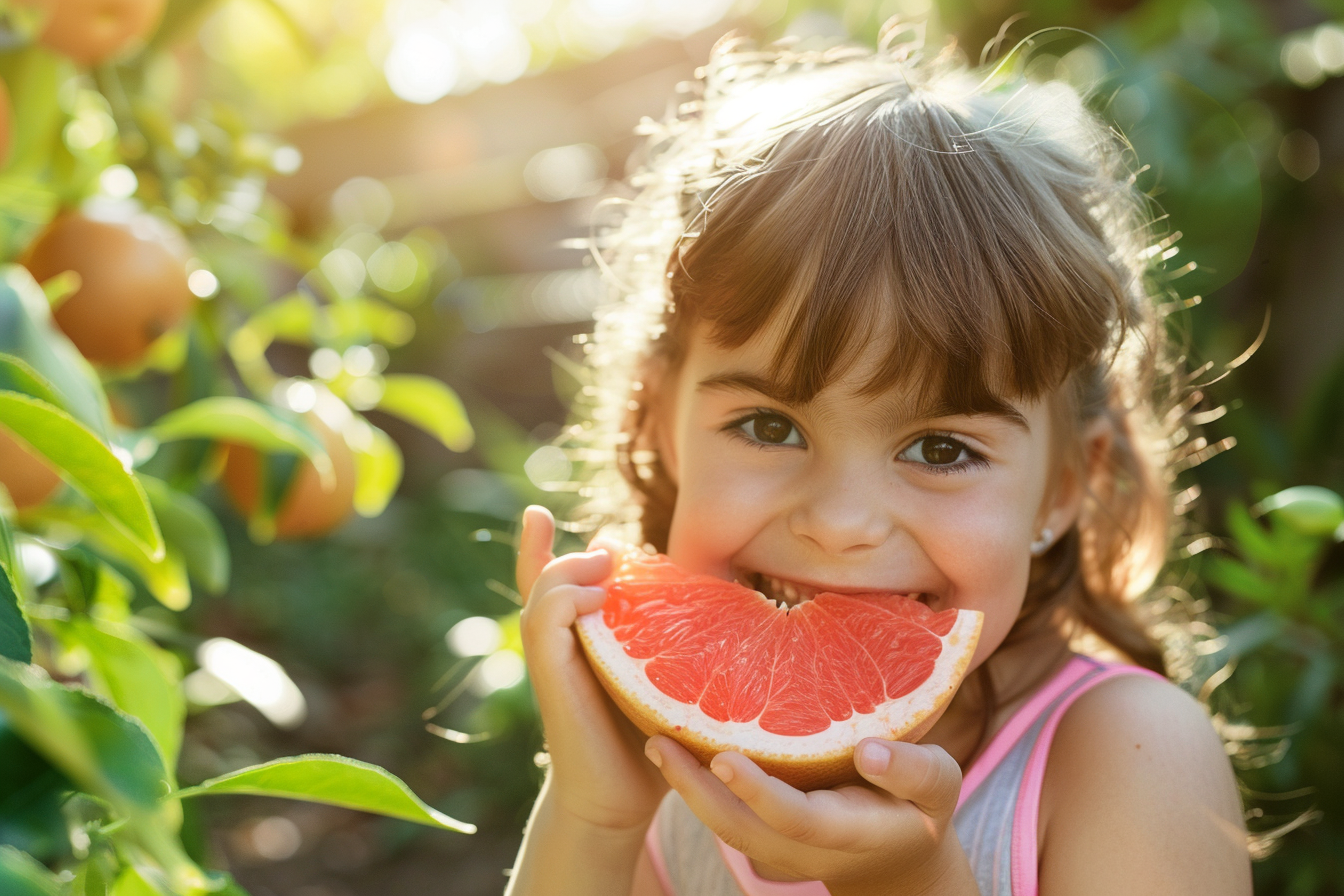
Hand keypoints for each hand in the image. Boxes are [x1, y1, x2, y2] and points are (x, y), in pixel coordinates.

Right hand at [517, 506, 667, 832]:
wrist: (621, 801)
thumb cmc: (649, 743)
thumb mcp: (664, 680)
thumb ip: (672, 642)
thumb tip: (725, 599)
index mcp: (579, 641)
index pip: (549, 584)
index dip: (536, 545)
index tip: (538, 511)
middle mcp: (559, 646)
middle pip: (540, 579)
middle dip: (553, 549)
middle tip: (606, 546)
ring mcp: (552, 661)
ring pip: (541, 595)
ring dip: (568, 569)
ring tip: (604, 560)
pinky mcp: (553, 680)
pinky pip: (544, 625)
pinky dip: (565, 599)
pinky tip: (598, 597)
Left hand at [645, 735, 976, 895]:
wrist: (900, 858)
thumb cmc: (921, 809)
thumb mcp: (939, 788)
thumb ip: (912, 772)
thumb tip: (868, 751)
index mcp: (843, 831)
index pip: (792, 818)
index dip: (757, 792)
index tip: (724, 758)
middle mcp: (800, 845)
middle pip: (738, 826)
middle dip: (694, 789)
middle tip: (657, 741)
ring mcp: (777, 845)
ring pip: (722, 823)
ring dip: (685, 786)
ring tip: (653, 737)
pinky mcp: (764, 831)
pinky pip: (722, 812)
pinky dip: (695, 783)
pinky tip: (676, 740)